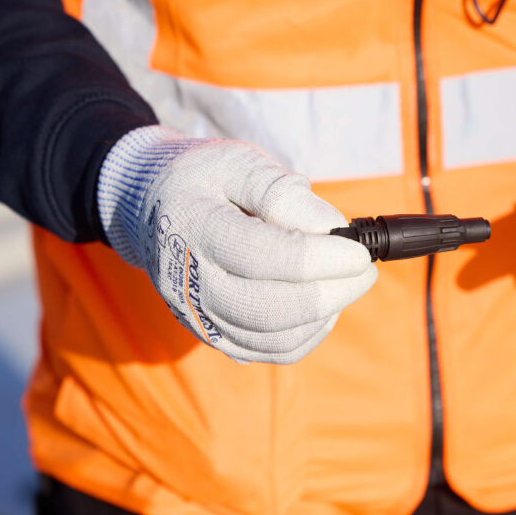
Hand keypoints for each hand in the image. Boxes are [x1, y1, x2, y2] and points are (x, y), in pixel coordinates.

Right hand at [97, 126, 375, 362]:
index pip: (264, 257)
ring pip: (273, 339)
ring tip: (344, 282)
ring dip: (323, 315)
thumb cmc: (204, 179)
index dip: (321, 259)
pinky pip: (269, 352)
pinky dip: (306, 334)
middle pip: (270, 309)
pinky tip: (322, 306)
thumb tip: (332, 229)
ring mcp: (197, 317)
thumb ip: (282, 192)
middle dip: (332, 293)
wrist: (151, 208)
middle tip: (364, 270)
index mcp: (193, 229)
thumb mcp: (239, 162)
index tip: (359, 252)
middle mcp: (188, 283)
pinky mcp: (212, 336)